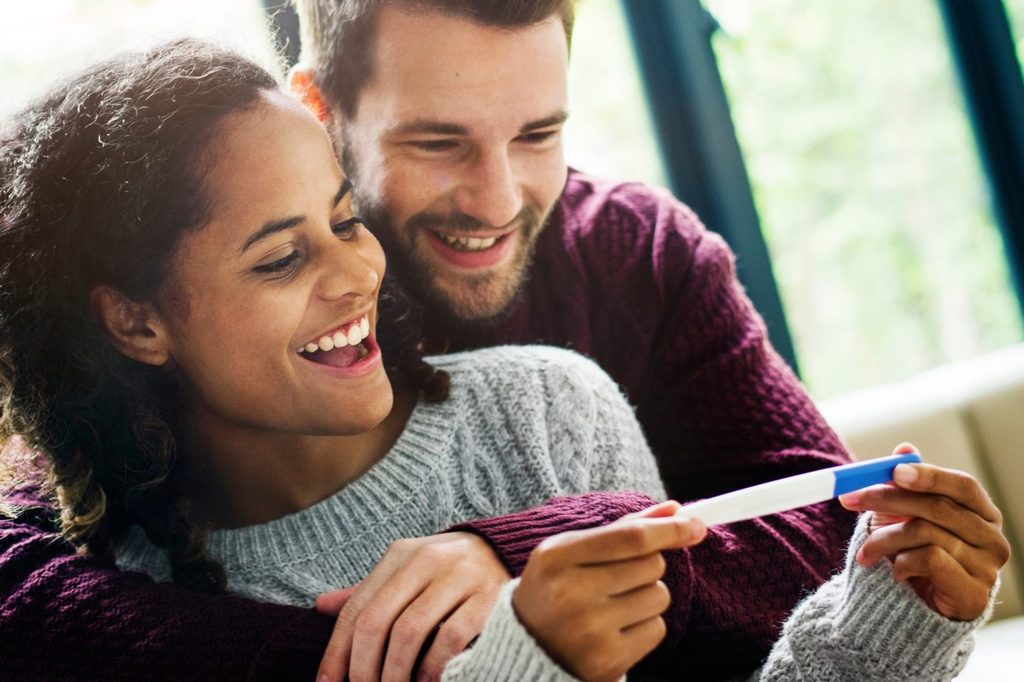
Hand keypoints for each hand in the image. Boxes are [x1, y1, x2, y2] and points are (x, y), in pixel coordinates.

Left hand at [315, 532, 510, 681]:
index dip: (337, 652)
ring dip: (394, 672)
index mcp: (400, 555)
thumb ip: (368, 592)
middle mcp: (426, 560)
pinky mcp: (488, 596)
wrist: (504, 552)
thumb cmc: (444, 571)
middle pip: (377, 621)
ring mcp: (459, 576)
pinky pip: (450, 638)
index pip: (357, 609)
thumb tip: (320, 606)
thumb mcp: (405, 572)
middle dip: (363, 668)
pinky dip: (432, 667)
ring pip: (410, 632)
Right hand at [512, 502, 705, 681]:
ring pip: (659, 597)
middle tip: (619, 577)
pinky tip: (617, 628)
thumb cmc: (556, 588)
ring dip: (647, 596)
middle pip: (651, 565)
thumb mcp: (573, 550)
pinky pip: (657, 630)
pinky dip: (645, 625)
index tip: (696, 526)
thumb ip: (622, 528)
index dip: (669, 529)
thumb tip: (674, 509)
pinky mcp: (608, 661)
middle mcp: (570, 594)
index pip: (631, 537)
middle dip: (647, 566)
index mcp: (556, 558)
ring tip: (614, 603)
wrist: (529, 646)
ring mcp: (589, 631)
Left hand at [839, 443, 1010, 620]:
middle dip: (887, 499)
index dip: (929, 476)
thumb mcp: (909, 515)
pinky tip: (895, 571)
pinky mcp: (974, 593)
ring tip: (866, 550)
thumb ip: (908, 483)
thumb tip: (904, 448)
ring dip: (884, 539)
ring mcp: (987, 567)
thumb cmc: (918, 554)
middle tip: (849, 499)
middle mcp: (992, 538)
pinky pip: (929, 561)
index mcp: (982, 513)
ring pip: (926, 534)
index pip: (963, 485)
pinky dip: (902, 563)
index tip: (892, 471)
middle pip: (938, 507)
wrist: (922, 609)